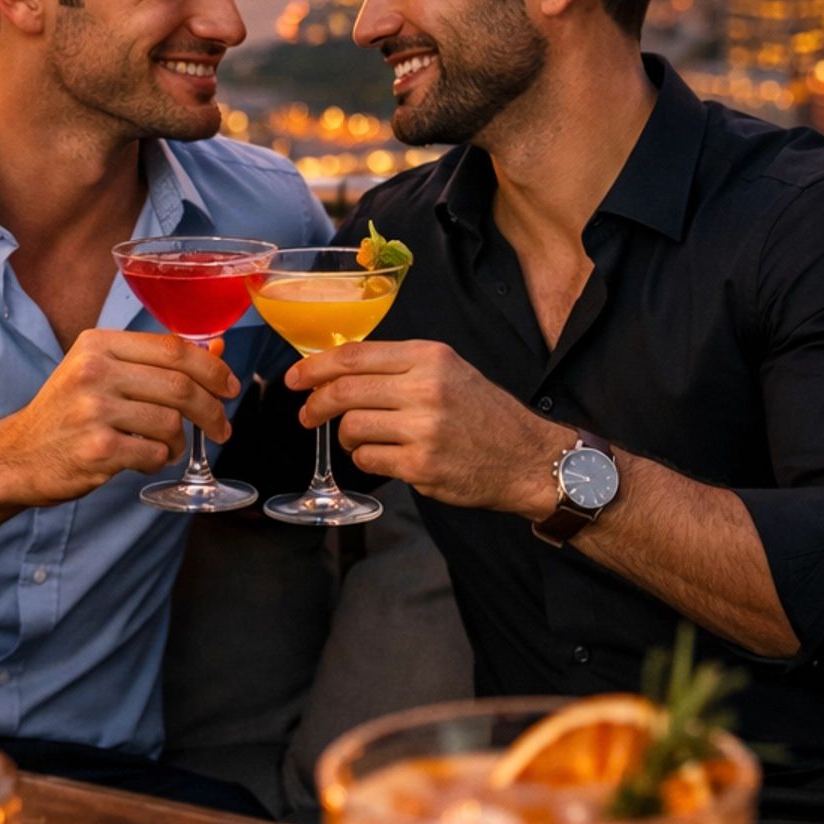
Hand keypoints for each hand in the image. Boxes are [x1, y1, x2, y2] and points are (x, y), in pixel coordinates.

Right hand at [0, 330, 237, 506]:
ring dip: (179, 441)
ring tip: (167, 447)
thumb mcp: (97, 372)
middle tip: (222, 426)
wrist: (17, 456)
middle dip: (211, 410)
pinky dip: (159, 461)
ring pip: (171, 422)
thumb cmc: (66, 414)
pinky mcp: (96, 450)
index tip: (229, 386)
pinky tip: (143, 459)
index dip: (211, 368)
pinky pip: (154, 454)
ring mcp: (93, 411)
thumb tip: (216, 354)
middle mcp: (94, 372)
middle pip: (180, 385)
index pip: (173, 348)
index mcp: (98, 344)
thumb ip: (150, 363)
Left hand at [286, 338, 565, 519]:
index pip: (354, 356)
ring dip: (346, 437)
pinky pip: (369, 460)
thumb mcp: (449, 371)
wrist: (527, 457)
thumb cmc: (484, 414)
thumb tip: (339, 370)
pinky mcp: (421, 466)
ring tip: (360, 439)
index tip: (296, 378)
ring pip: (351, 428)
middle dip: (315, 404)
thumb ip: (400, 366)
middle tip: (306, 415)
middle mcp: (426, 388)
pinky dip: (366, 459)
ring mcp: (424, 429)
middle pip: (345, 391)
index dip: (315, 367)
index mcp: (429, 357)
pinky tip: (382, 457)